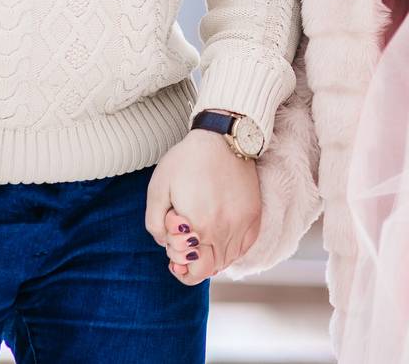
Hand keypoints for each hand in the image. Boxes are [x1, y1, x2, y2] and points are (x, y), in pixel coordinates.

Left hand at [146, 129, 260, 285]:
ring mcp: (242, 224)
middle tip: (185, 249)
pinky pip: (243, 248)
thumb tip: (163, 243)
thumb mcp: (157, 189)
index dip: (178, 264)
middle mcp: (224, 230)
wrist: (222, 139)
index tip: (173, 246)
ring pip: (228, 260)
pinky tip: (219, 237)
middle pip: (210, 269)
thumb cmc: (187, 161)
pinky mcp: (254, 216)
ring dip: (212, 258)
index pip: (191, 269)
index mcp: (199, 226)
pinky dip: (231, 250)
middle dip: (193, 267)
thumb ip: (154, 223)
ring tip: (201, 240)